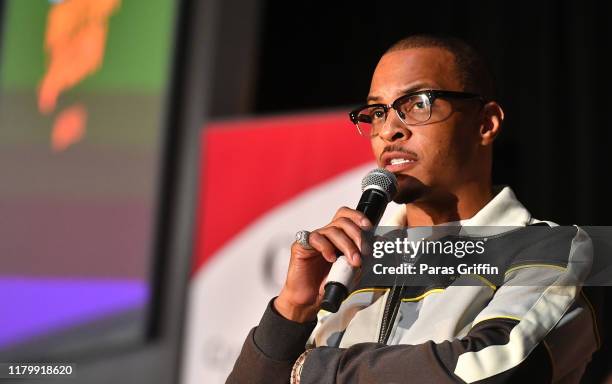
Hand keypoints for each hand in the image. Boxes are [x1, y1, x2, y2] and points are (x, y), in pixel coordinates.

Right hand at [274, 207, 371, 321]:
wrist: (309, 300)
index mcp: (337, 237)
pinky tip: (331, 258)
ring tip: (352, 261)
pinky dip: (326, 247)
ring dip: (346, 245)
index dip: (358, 217)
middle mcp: (326, 235)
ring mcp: (314, 240)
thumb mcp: (352, 271)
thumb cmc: (327, 285)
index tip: (368, 227)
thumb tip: (378, 243)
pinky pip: (315, 238)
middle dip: (357, 235)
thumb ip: (363, 257)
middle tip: (363, 252)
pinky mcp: (301, 246)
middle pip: (342, 221)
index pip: (346, 216)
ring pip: (332, 230)